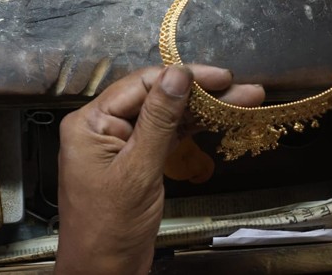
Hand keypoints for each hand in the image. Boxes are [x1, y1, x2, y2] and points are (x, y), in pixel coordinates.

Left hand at [55, 65, 263, 273]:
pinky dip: (192, 130)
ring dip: (202, 110)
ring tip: (242, 100)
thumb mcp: (137, 171)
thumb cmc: (109, 228)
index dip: (181, 77)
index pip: (139, 85)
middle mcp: (102, 126)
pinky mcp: (136, 161)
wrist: (103, 273)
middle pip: (155, 97)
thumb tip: (177, 76)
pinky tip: (218, 120)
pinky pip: (166, 136)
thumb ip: (159, 121)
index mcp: (89, 122)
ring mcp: (120, 144)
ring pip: (165, 116)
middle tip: (240, 88)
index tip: (219, 77)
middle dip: (199, 93)